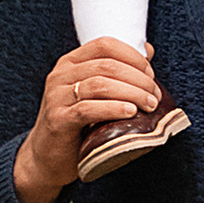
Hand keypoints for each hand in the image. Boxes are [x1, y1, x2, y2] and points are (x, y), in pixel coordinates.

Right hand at [14, 38, 157, 202]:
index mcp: (71, 62)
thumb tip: (148, 50)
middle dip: (138, 78)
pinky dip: (113, 109)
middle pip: (106, 65)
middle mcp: (60, 74)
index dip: (133, 57)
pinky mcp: (57, 119)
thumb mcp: (97, 93)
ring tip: (149, 105)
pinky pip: (88, 109)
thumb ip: (118, 71)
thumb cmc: (78, 124)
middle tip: (155, 95)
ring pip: (100, 84)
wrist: (48, 156)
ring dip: (131, 93)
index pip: (105, 45)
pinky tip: (130, 112)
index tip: (151, 75)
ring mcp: (56, 96)